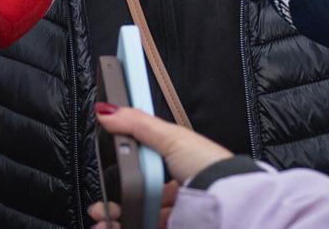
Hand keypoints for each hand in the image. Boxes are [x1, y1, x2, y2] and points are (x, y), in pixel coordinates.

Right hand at [86, 103, 228, 228]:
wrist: (228, 201)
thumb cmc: (209, 166)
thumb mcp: (172, 137)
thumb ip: (138, 123)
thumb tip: (107, 111)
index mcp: (179, 166)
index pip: (146, 170)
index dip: (125, 175)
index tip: (108, 180)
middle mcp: (179, 192)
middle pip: (140, 198)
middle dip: (115, 204)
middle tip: (101, 208)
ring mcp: (179, 214)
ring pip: (142, 216)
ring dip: (118, 221)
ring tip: (104, 223)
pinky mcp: (179, 226)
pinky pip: (147, 227)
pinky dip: (130, 227)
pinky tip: (117, 228)